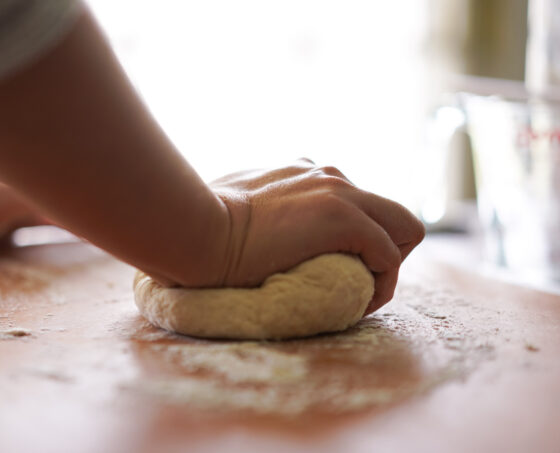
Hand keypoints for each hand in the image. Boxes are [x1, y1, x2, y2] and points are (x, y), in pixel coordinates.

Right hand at [211, 159, 424, 313]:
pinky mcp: (343, 219)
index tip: (339, 266)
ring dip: (387, 266)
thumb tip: (253, 225)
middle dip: (386, 248)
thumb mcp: (240, 204)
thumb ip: (261, 205)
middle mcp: (329, 175)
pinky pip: (390, 256)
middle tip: (358, 280)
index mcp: (306, 171)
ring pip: (404, 228)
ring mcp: (339, 193)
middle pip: (392, 211)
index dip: (360, 238)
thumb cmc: (205, 227)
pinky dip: (383, 284)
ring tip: (360, 294)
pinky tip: (358, 302)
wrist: (196, 230)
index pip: (359, 200)